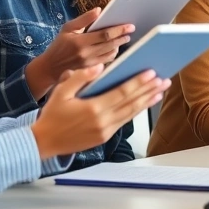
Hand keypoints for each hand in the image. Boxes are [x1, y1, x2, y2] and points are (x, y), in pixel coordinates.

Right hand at [24, 8, 133, 96]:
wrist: (50, 67)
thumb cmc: (58, 45)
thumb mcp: (67, 28)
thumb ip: (84, 19)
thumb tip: (99, 10)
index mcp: (80, 42)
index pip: (105, 35)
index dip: (119, 30)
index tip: (129, 25)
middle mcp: (86, 54)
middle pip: (111, 44)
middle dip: (122, 37)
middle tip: (131, 30)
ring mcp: (89, 64)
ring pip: (111, 54)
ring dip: (119, 46)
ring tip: (124, 38)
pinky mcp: (91, 70)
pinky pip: (107, 61)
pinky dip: (113, 53)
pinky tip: (115, 48)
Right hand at [31, 65, 170, 158]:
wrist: (44, 142)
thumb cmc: (52, 115)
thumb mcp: (61, 91)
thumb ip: (80, 77)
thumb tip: (99, 66)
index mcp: (93, 108)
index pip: (122, 93)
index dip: (138, 83)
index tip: (151, 73)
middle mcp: (102, 121)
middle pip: (131, 103)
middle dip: (149, 90)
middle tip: (164, 80)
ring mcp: (105, 131)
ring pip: (131, 113)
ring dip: (147, 101)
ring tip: (160, 90)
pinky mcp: (104, 137)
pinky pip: (124, 121)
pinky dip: (136, 112)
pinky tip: (144, 104)